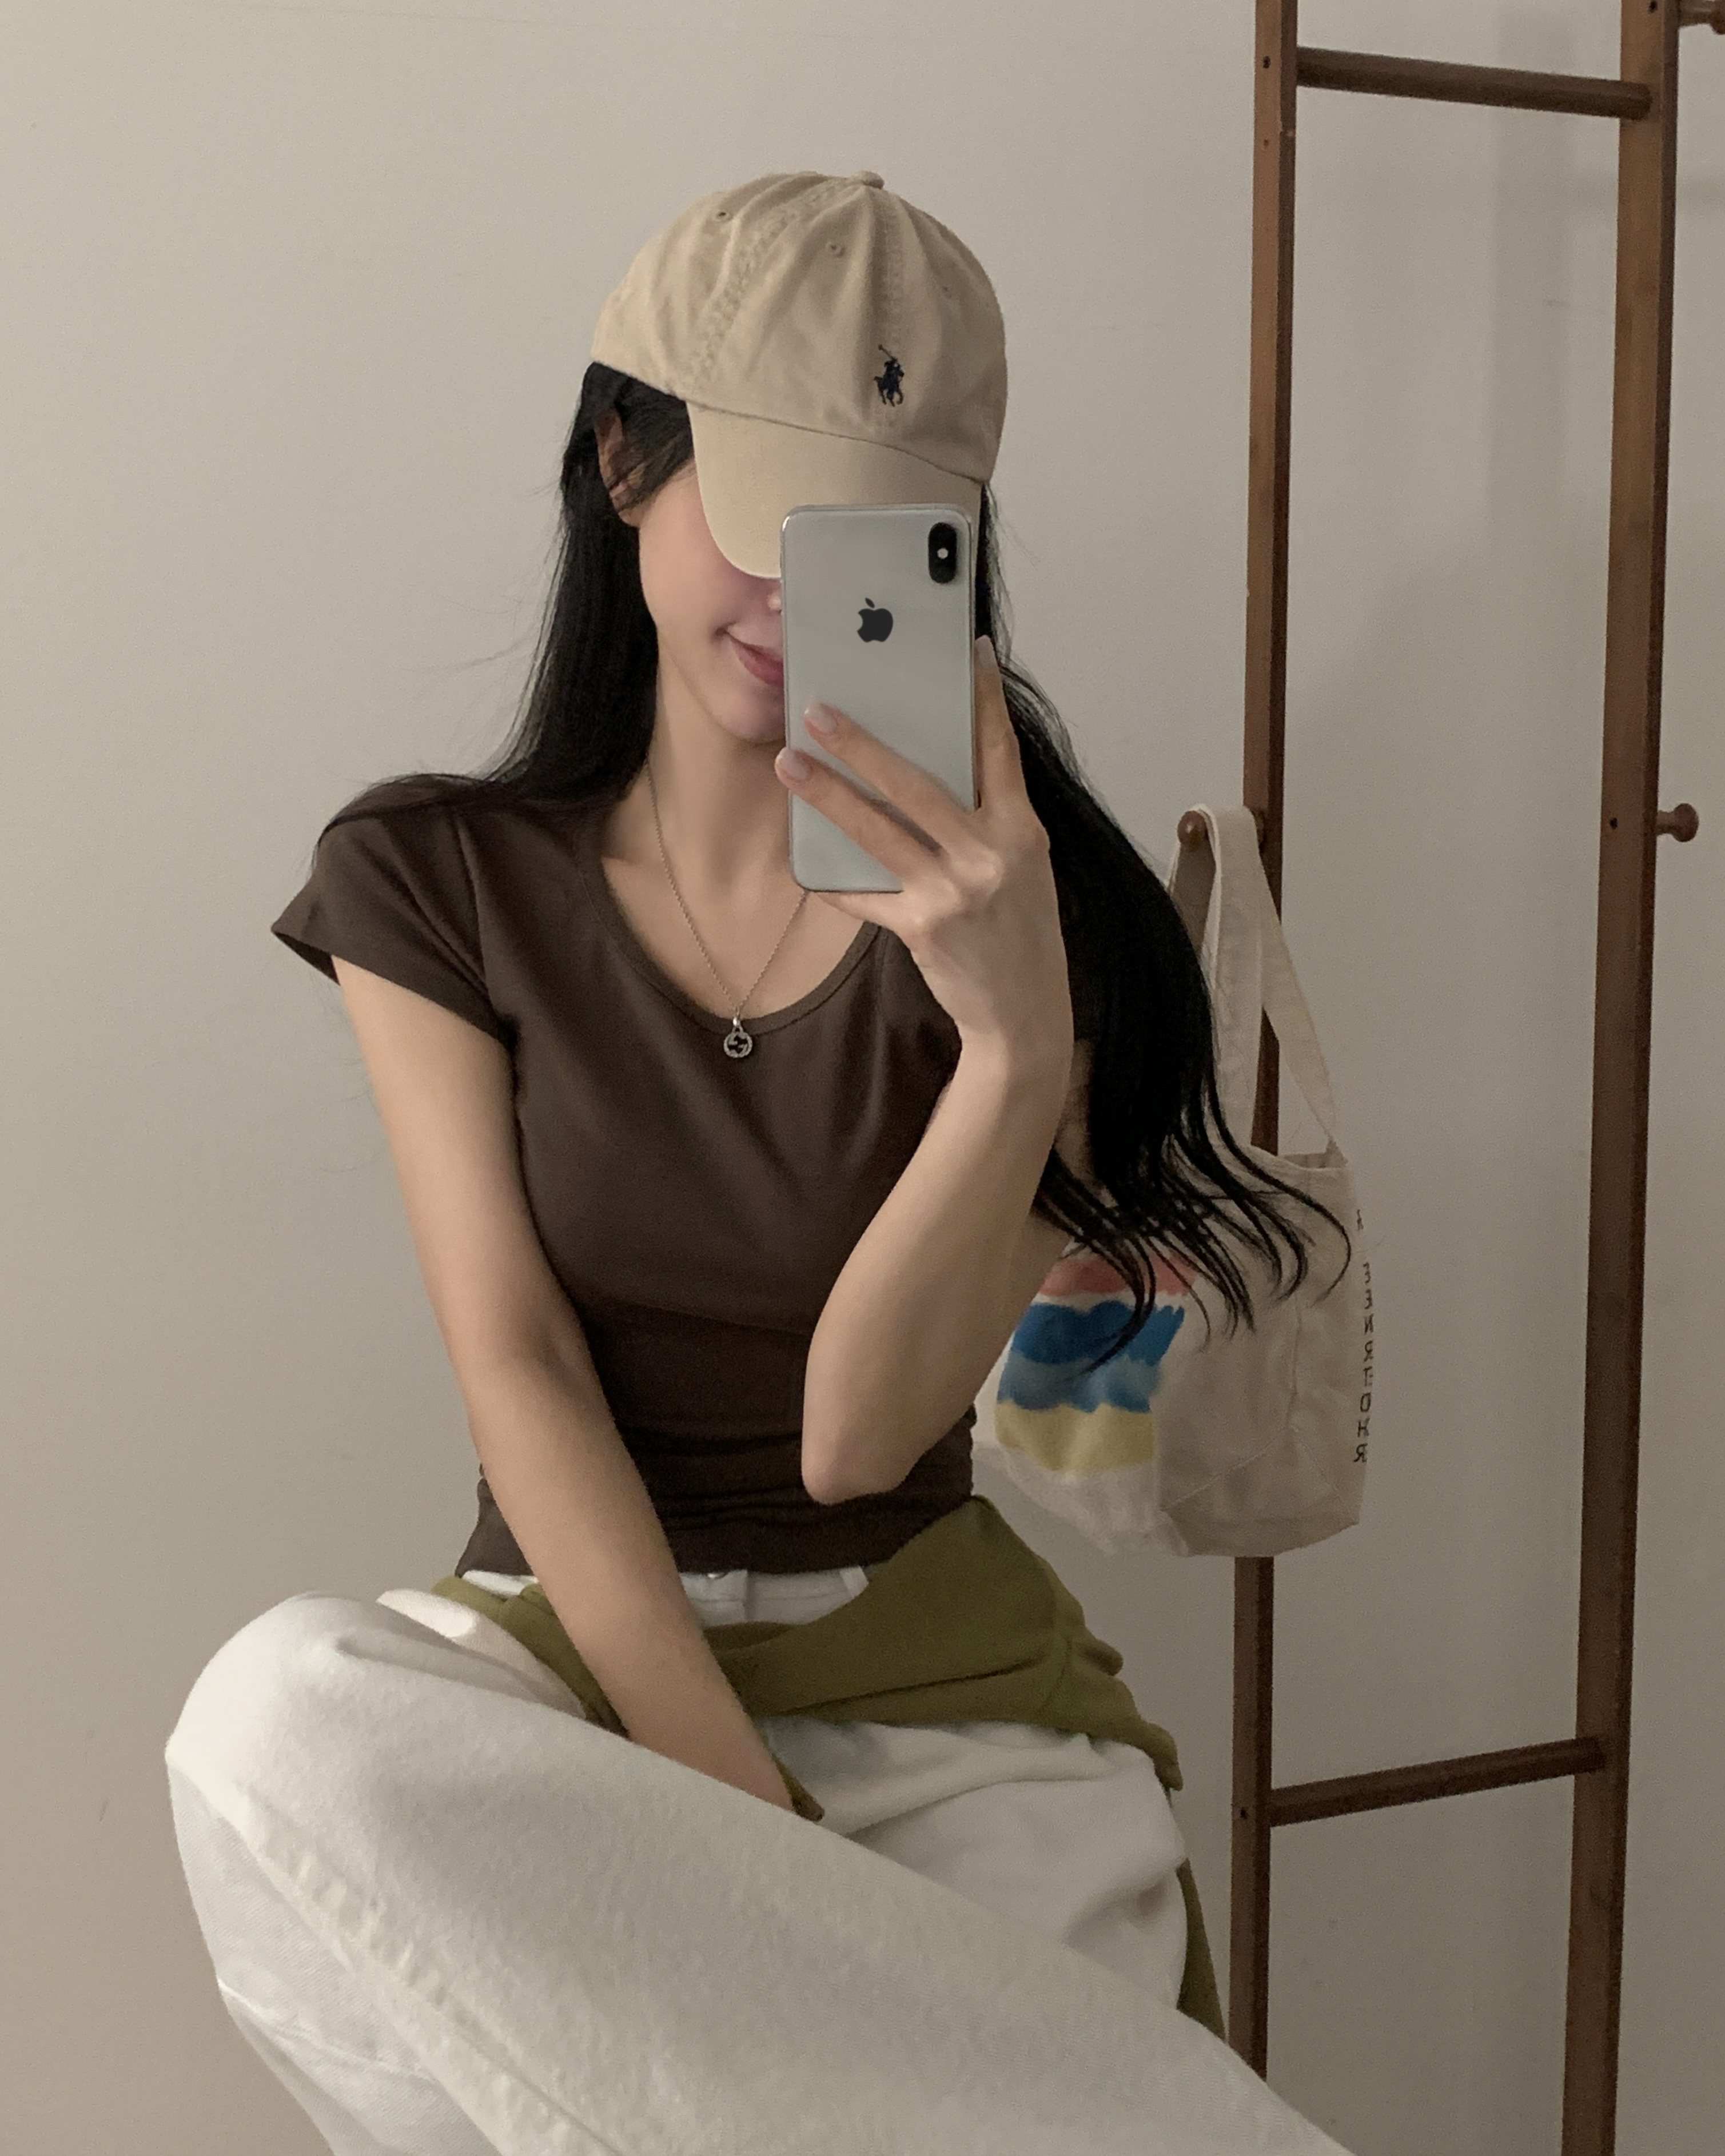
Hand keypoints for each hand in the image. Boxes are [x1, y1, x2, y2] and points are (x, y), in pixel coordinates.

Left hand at [773, 637, 1073, 1061]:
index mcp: (1021, 830)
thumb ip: (988, 820)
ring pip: (879, 831)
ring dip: (829, 795)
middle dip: (862, 745)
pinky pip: (865, 896)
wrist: (1025, 1012)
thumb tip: (940, 772)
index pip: (1000, 750)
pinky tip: (804, 862)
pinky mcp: (923, 928)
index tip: (969, 654)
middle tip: (818, 712)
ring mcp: (954, 892)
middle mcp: (990, 855)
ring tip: (790, 765)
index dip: (984, 700)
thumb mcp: (1023, 866)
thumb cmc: (1021, 931)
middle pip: (916, 784)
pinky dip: (834, 880)